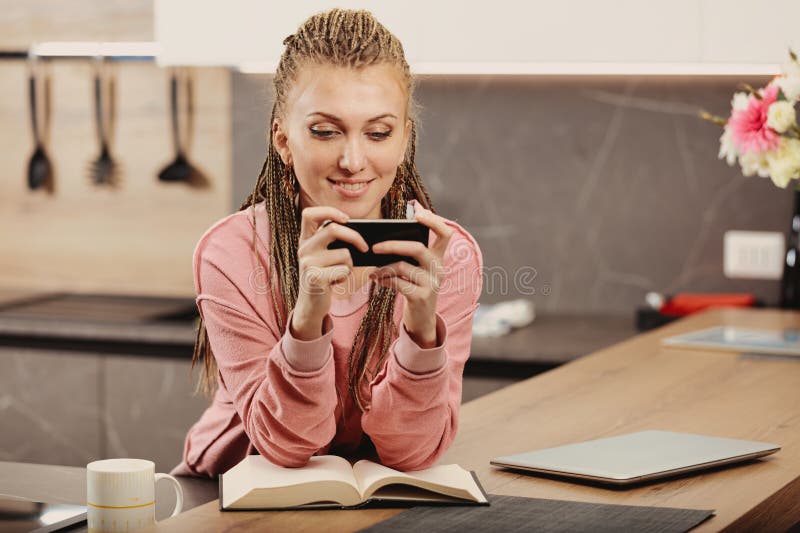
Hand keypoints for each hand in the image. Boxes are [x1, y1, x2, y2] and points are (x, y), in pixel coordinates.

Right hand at [291, 206, 368, 339]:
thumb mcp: (324, 256)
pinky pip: (343, 270)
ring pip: (344, 253)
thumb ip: (334, 242)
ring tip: (338, 273)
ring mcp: (307, 263)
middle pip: (333, 228)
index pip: (309, 214)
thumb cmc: (324, 276)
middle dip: (355, 237)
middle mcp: (303, 248)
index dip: (328, 211)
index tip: (346, 219)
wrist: (311, 305)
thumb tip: (362, 234)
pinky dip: (345, 277)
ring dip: (349, 265)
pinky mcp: (314, 277)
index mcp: (305, 240)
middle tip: (365, 247)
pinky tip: (334, 282)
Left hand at [370, 204, 453, 347]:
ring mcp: (431, 283)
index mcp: (438, 257)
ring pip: (403, 266)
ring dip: (383, 267)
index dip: (434, 221)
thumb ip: (408, 253)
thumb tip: (384, 237)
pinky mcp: (421, 297)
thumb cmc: (414, 287)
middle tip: (375, 247)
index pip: (445, 233)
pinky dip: (384, 280)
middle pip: (418, 248)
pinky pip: (398, 283)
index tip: (417, 212)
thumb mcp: (417, 269)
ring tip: (373, 270)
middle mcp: (438, 268)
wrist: (422, 319)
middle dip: (393, 245)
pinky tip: (377, 280)